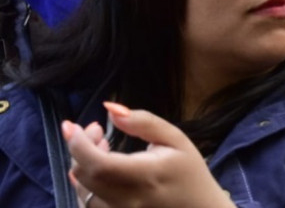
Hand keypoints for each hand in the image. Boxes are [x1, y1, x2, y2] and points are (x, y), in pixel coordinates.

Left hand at [65, 102, 234, 207]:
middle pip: (84, 175)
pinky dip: (85, 184)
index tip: (71, 125)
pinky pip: (87, 204)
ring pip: (81, 190)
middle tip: (97, 131)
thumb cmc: (189, 172)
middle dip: (80, 148)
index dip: (77, 143)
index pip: (98, 163)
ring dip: (82, 165)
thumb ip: (143, 122)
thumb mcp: (175, 139)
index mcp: (145, 176)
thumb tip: (111, 108)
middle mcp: (127, 201)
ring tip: (102, 148)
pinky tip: (100, 170)